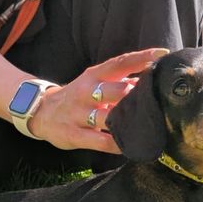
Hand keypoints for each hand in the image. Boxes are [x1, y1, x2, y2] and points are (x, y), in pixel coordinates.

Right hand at [28, 47, 169, 152]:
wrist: (40, 112)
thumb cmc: (78, 96)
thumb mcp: (93, 82)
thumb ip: (118, 81)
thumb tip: (149, 79)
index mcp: (93, 75)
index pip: (119, 63)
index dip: (141, 58)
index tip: (162, 54)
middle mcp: (86, 91)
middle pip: (116, 91)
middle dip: (137, 96)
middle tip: (161, 101)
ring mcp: (79, 114)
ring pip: (108, 117)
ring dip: (128, 122)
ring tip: (150, 128)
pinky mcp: (74, 135)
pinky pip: (100, 141)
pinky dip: (117, 144)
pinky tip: (131, 146)